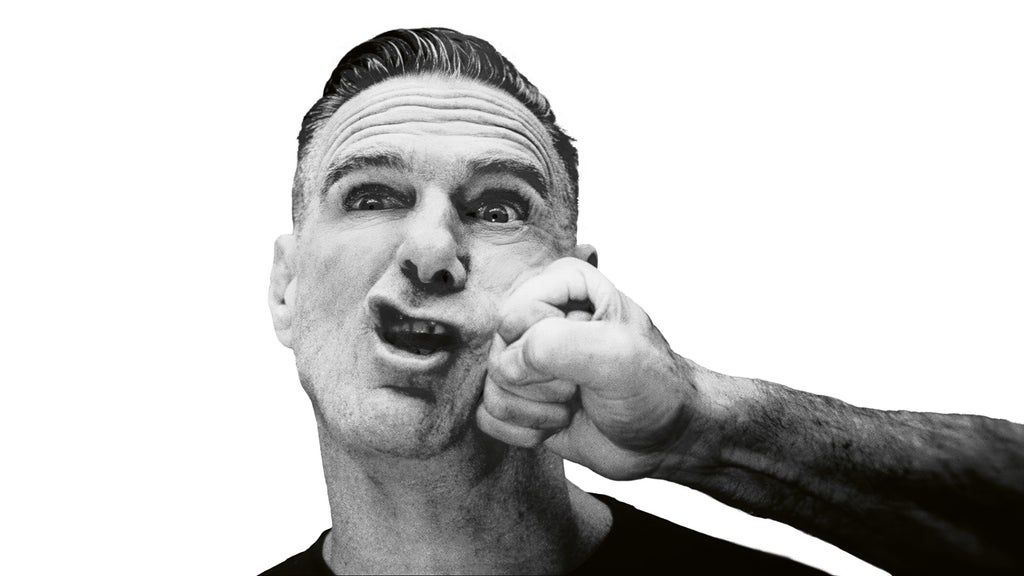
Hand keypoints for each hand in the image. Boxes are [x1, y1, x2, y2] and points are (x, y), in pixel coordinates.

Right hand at [475, 257, 700, 479]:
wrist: (665, 438)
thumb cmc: (654, 388)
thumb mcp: (618, 355)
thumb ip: (558, 344)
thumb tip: (508, 362)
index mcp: (565, 284)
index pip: (514, 316)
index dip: (545, 346)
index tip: (588, 353)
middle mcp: (540, 315)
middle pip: (498, 353)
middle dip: (542, 382)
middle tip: (581, 384)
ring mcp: (528, 357)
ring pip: (493, 386)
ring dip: (536, 410)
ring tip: (574, 404)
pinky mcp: (520, 395)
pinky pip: (490, 414)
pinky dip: (526, 430)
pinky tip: (557, 424)